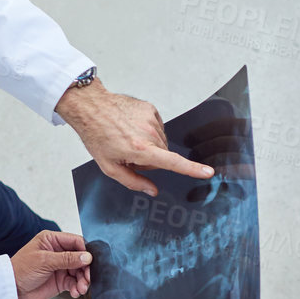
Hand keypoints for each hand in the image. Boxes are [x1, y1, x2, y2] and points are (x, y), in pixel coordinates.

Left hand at [9, 230, 91, 298]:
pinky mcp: (60, 280)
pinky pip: (74, 282)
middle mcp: (58, 252)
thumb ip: (67, 259)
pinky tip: (75, 292)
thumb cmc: (21, 270)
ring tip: (81, 288)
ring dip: (83, 280)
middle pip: (81, 257)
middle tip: (87, 278)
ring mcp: (60, 266)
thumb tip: (87, 256)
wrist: (11, 289)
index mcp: (52, 240)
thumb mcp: (44, 261)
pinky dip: (77, 287)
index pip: (76, 241)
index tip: (90, 262)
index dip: (85, 251)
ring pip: (79, 271)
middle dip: (86, 269)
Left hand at [56, 79, 214, 194]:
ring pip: (160, 142)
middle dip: (149, 158)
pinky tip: (131, 127)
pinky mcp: (150, 109)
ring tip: (127, 137)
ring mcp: (151, 119)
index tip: (208, 172)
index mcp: (140, 149)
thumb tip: (152, 191)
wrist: (91, 107)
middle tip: (127, 152)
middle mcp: (149, 133)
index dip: (192, 169)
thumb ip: (133, 181)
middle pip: (162, 155)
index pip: (172, 162)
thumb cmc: (97, 136)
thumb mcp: (109, 166)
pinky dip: (147, 130)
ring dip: (148, 144)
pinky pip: (157, 127)